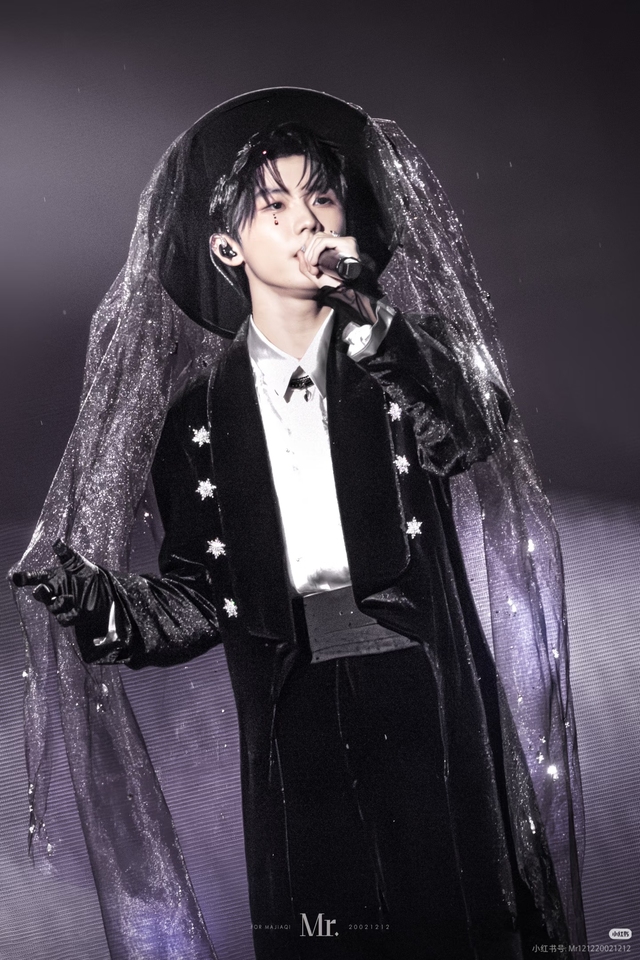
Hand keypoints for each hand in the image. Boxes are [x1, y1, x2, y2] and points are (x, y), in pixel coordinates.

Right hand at [13, 540, 113, 655]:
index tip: (16, 577)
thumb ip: (66, 553)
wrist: (105, 588)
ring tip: (69, 597)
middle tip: (43, 588)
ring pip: (52, 607)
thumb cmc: (87, 573)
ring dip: (58, 602)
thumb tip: (56, 540)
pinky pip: (64, 619)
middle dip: (39, 592)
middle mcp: (54, 592)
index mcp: (52, 578)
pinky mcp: (71, 615)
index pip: (35, 578)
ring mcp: (61, 605)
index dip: (24, 578)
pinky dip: (68, 615)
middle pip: (40, 595)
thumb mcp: (78, 561)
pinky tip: (76, 609)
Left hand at [296, 232, 359, 288]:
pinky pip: (324, 242)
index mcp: (336, 247)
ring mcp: (345, 241)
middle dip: (309, 253)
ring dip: (311, 253)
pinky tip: (315, 262)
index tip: (310, 266)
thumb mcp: (317, 276)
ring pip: (319, 238)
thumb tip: (299, 252)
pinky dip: (315, 251)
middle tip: (312, 269)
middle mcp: (341, 241)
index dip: (309, 250)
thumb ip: (307, 266)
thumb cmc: (334, 285)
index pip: (318, 239)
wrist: (346, 292)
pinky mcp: (346, 243)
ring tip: (314, 268)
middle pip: (317, 237)